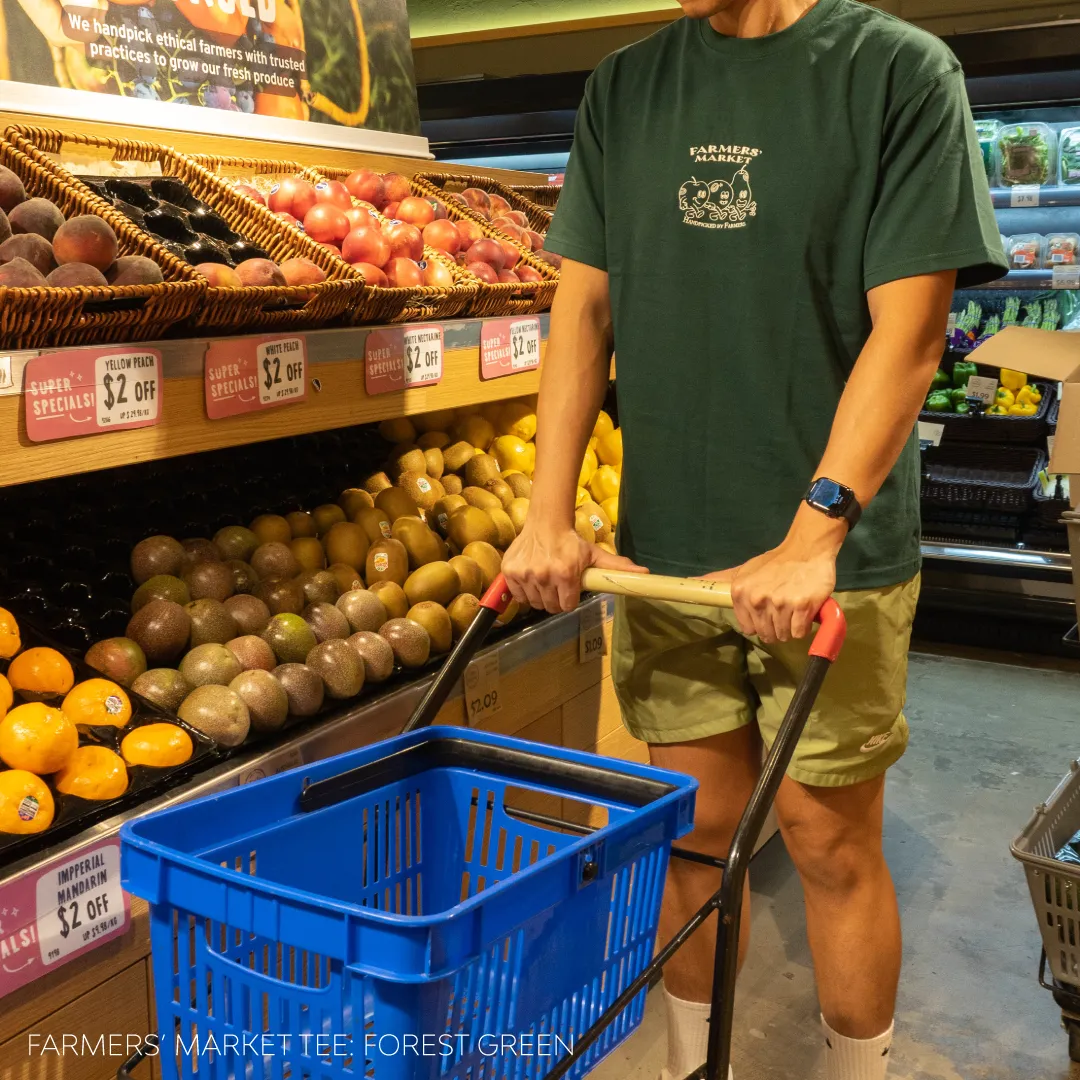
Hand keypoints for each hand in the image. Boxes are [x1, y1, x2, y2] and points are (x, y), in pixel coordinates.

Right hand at [503, 522, 647, 613]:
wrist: (546, 522)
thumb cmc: (572, 541)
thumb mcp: (596, 554)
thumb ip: (617, 567)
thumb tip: (644, 574)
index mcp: (566, 574)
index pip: (567, 606)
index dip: (569, 600)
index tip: (569, 591)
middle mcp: (544, 575)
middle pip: (550, 607)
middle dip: (556, 600)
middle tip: (558, 586)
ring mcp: (525, 574)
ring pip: (534, 603)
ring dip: (540, 596)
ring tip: (545, 581)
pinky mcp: (510, 572)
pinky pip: (518, 595)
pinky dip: (524, 591)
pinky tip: (532, 579)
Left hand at [707, 506, 844, 642]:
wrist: (806, 549)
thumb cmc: (775, 562)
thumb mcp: (744, 570)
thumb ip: (720, 579)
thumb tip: (690, 580)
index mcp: (740, 593)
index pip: (748, 629)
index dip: (760, 623)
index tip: (768, 612)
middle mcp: (757, 599)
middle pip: (767, 635)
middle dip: (776, 627)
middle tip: (784, 609)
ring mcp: (779, 603)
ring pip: (783, 636)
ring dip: (790, 627)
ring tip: (794, 608)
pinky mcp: (801, 606)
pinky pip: (799, 632)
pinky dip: (804, 626)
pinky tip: (803, 611)